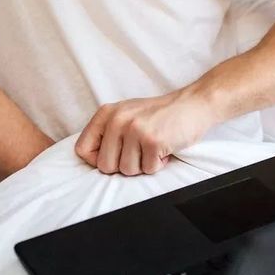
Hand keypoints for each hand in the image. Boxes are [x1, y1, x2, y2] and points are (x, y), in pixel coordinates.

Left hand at [75, 89, 218, 175]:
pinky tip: (163, 148)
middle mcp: (117, 120)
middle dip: (124, 165)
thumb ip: (107, 134)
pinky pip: (148, 169)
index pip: (82, 150)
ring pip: (127, 170)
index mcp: (106, 114)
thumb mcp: (126, 115)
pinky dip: (158, 164)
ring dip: (143, 165)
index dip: (97, 160)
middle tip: (139, 151)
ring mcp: (135, 130)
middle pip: (105, 166)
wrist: (192, 104)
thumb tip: (91, 160)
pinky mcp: (153, 141)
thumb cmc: (158, 115)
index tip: (115, 156)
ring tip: (152, 148)